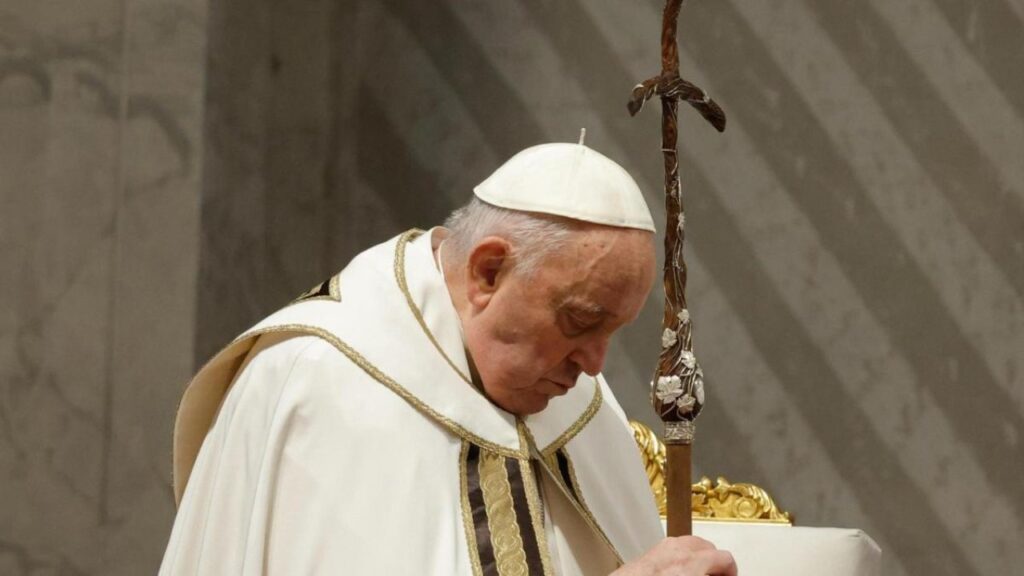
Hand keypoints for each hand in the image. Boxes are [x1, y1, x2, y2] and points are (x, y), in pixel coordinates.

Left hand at [610, 536, 736, 575]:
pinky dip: (677, 558)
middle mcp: (677, 551)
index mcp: (693, 563)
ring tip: (695, 574)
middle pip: (706, 547)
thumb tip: (718, 574)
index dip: (731, 571)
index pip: (725, 558)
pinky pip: (670, 549)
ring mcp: (661, 549)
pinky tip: (674, 573)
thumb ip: (707, 571)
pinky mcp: (647, 553)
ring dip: (696, 558)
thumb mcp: (692, 573)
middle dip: (713, 563)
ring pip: (687, 545)